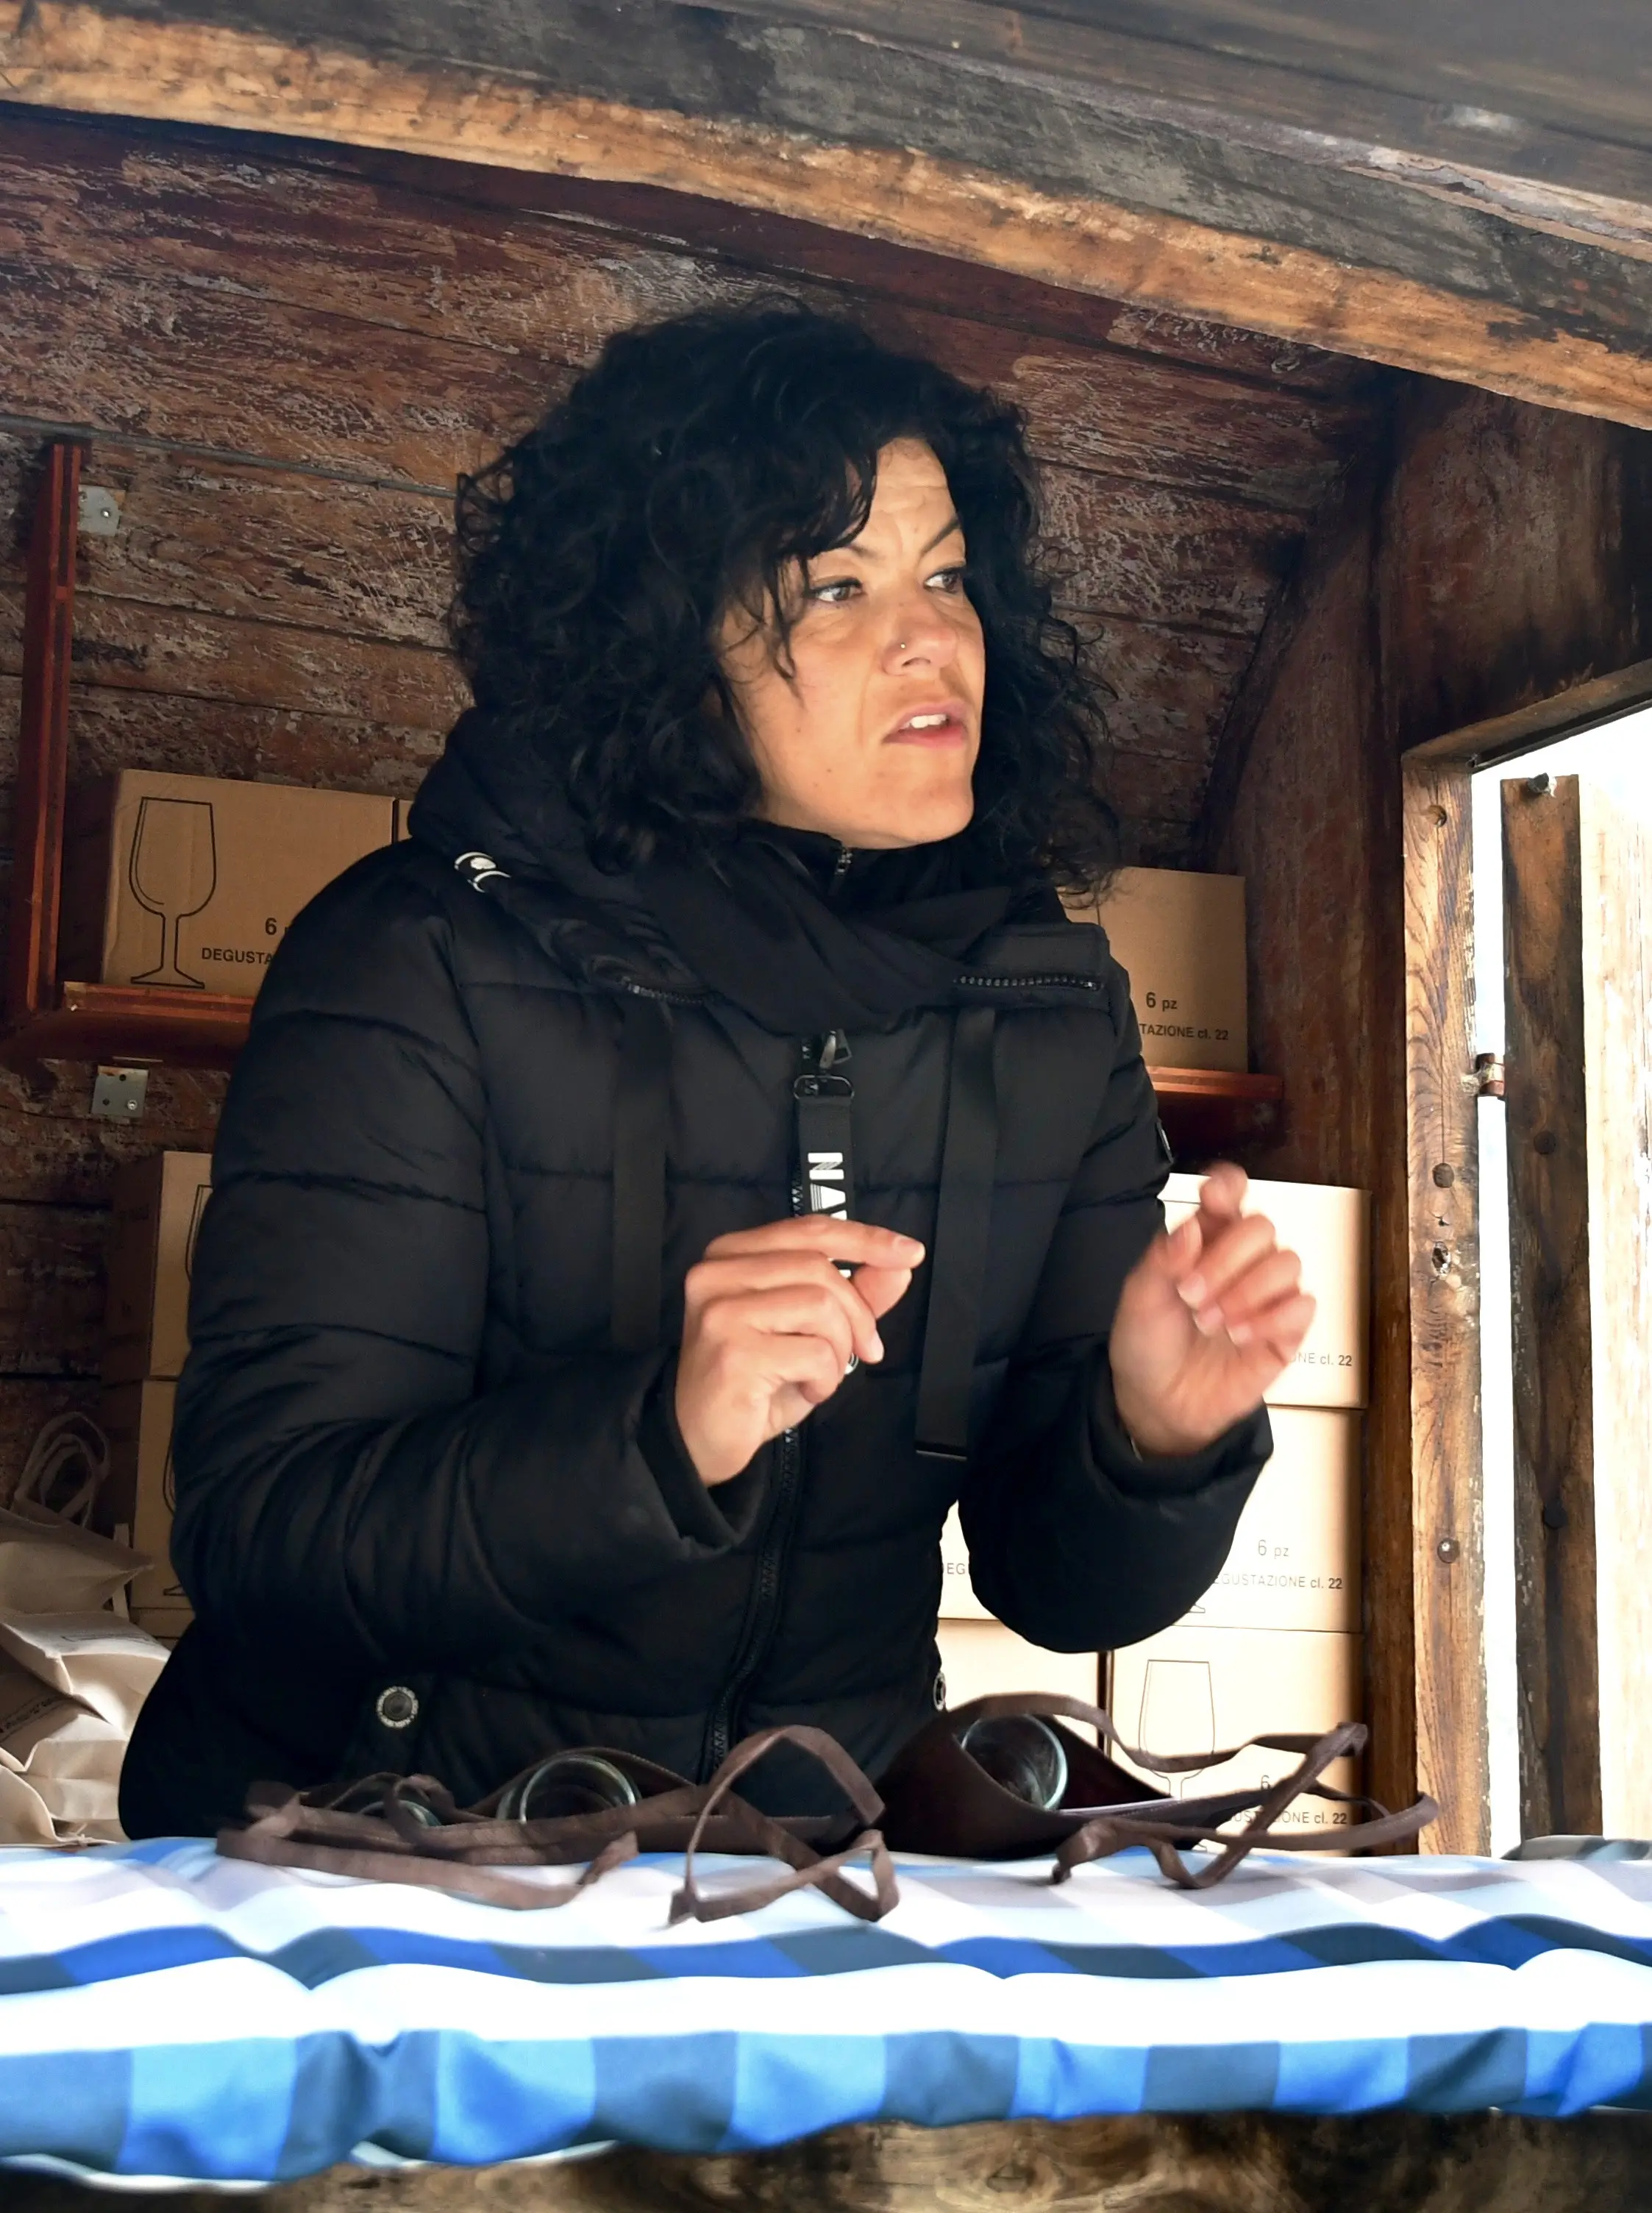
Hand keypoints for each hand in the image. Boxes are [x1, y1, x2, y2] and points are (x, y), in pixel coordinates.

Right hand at [676, 1217, 923, 1486]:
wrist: (697, 1439)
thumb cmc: (754, 1382)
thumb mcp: (810, 1332)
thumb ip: (853, 1294)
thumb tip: (901, 1264)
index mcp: (732, 1254)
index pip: (809, 1230)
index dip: (864, 1239)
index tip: (909, 1253)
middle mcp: (717, 1272)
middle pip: (819, 1268)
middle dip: (858, 1313)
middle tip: (866, 1352)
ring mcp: (720, 1310)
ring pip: (820, 1305)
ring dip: (839, 1348)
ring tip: (821, 1375)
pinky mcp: (732, 1352)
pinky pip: (813, 1352)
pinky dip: (825, 1377)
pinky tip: (806, 1389)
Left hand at [1108, 1163, 1315, 1458]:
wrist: (1157, 1403)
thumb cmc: (1147, 1343)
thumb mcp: (1140, 1299)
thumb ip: (1163, 1260)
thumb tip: (1191, 1227)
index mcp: (1203, 1240)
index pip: (1230, 1194)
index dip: (1229, 1186)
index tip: (1215, 1198)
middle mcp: (1241, 1260)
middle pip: (1260, 1227)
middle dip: (1227, 1259)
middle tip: (1191, 1295)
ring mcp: (1267, 1295)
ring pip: (1287, 1262)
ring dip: (1248, 1290)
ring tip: (1213, 1323)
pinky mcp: (1285, 1332)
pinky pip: (1303, 1306)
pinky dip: (1272, 1317)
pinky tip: (1240, 1336)